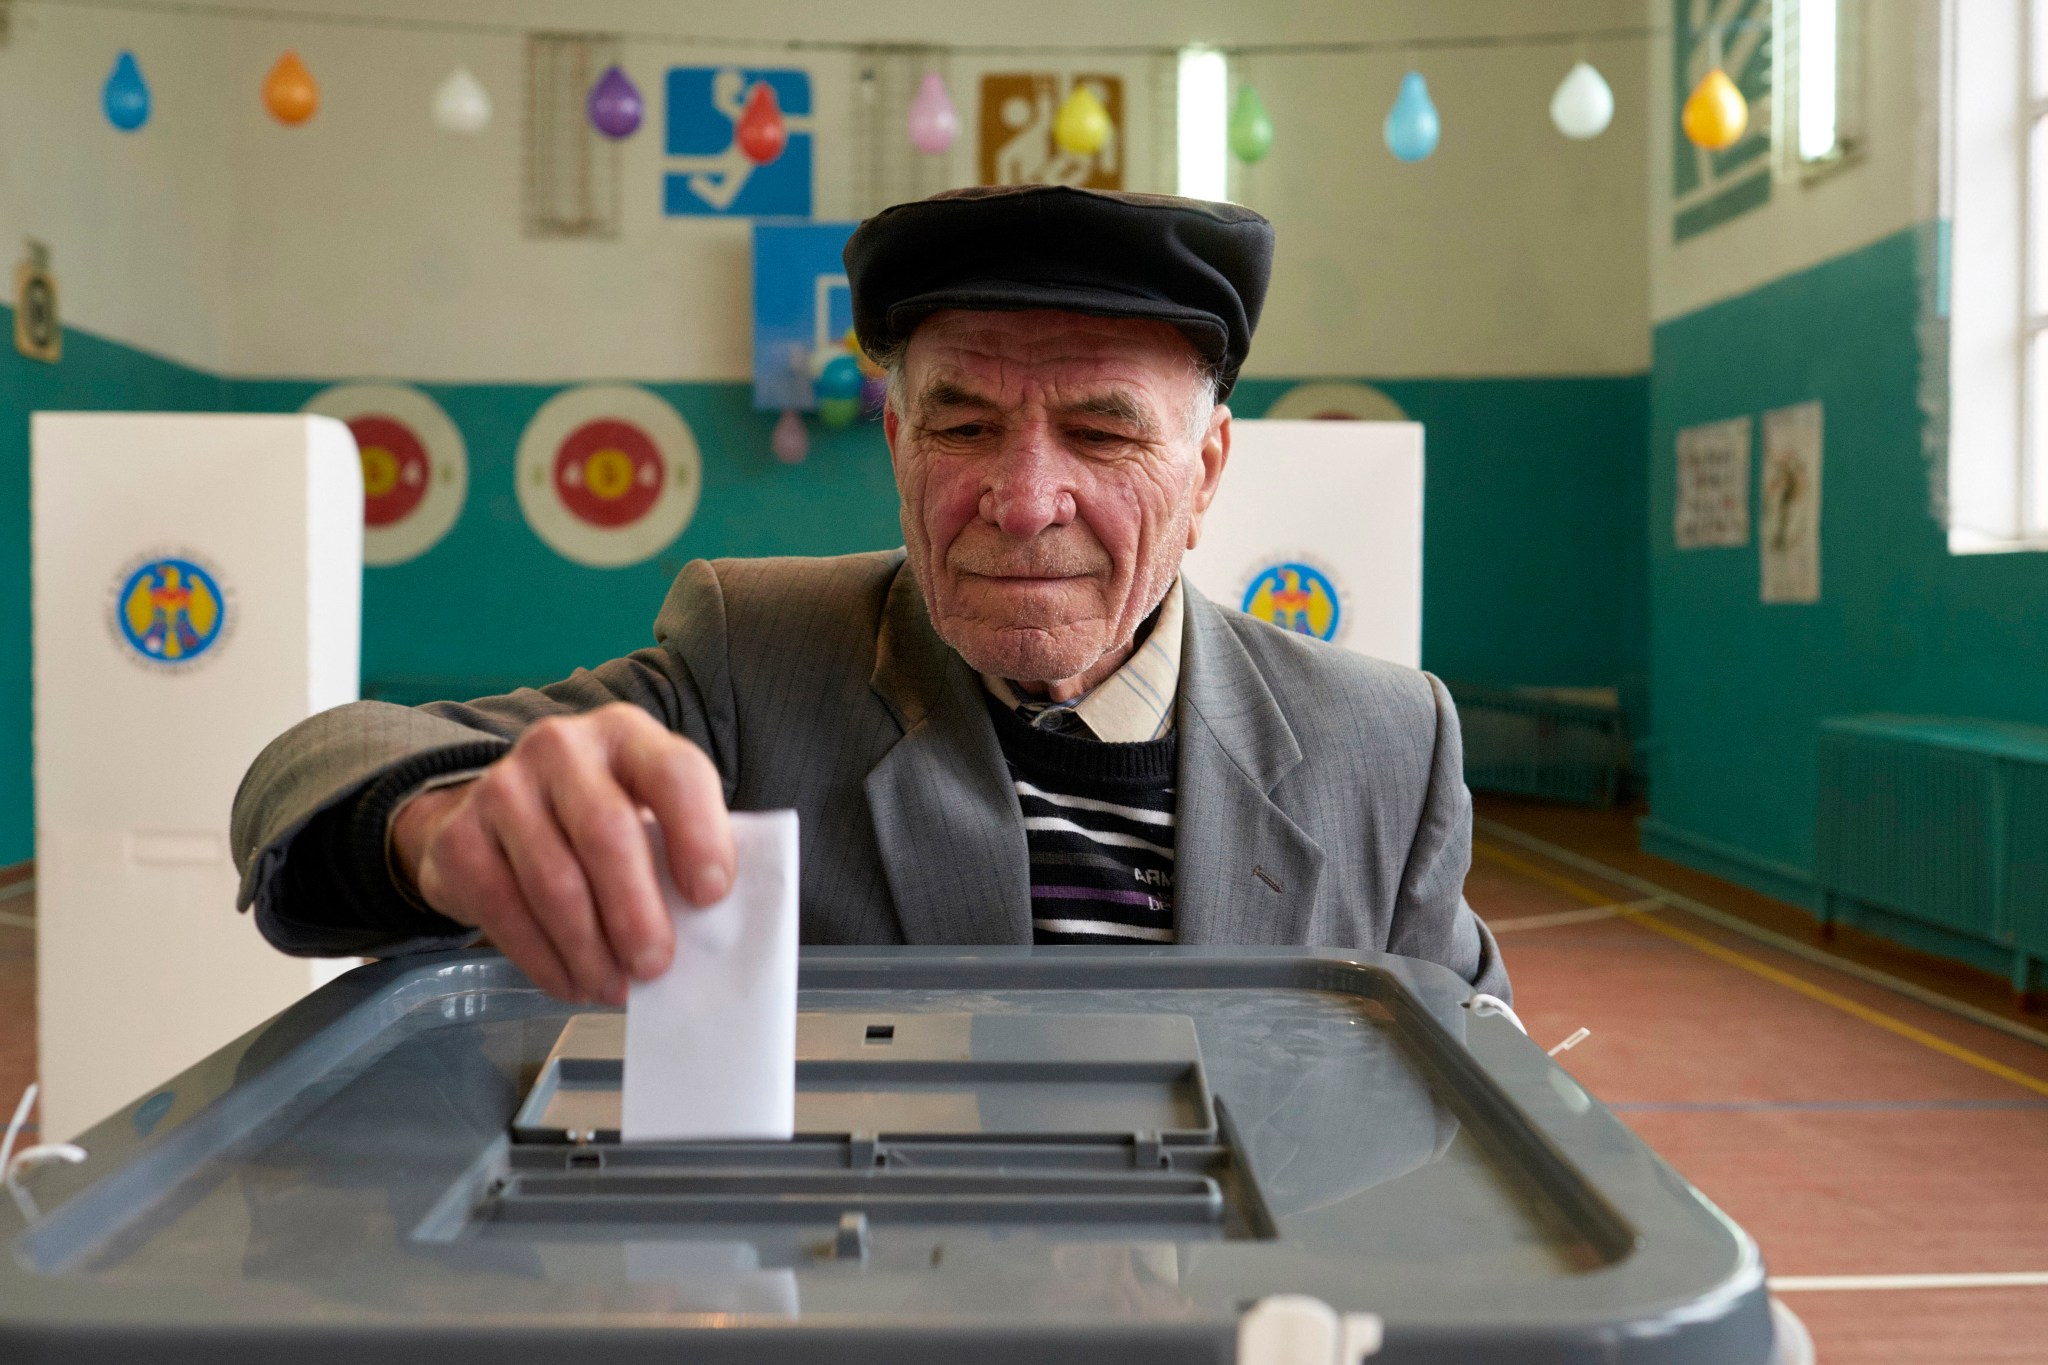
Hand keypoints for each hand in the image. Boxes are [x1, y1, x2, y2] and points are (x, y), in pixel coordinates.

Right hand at [390, 704, 734, 1004]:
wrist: (494, 811)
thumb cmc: (598, 818)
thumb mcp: (645, 810)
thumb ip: (678, 848)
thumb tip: (713, 929)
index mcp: (626, 734)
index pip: (674, 773)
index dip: (698, 835)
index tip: (711, 897)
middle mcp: (561, 748)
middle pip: (607, 833)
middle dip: (637, 912)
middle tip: (656, 967)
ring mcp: (503, 788)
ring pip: (555, 882)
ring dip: (591, 950)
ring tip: (615, 988)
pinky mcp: (460, 838)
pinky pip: (505, 911)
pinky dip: (545, 961)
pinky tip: (572, 983)